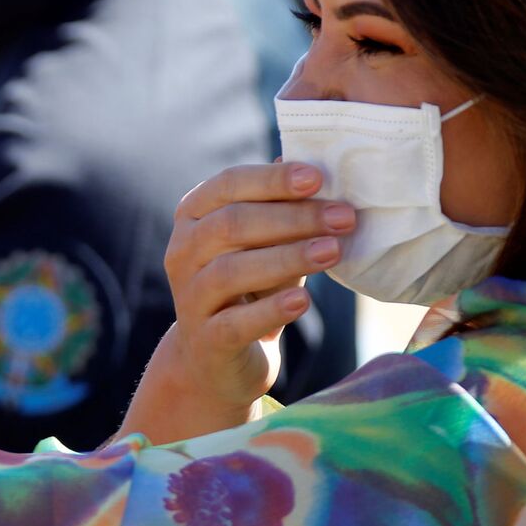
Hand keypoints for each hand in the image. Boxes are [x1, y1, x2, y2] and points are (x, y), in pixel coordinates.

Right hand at [116, 162, 353, 444]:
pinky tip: (303, 301)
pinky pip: (236, 322)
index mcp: (193, 216)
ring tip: (332, 252)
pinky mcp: (205, 339)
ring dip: (287, 258)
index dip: (272, 180)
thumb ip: (281, 209)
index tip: (318, 178)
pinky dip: (271, 310)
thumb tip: (312, 165)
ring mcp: (189, 297)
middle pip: (232, 224)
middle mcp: (182, 252)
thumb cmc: (250, 289)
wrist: (218, 360)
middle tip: (343, 218)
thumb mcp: (265, 244)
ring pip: (231, 271)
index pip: (228, 185)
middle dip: (292, 218)